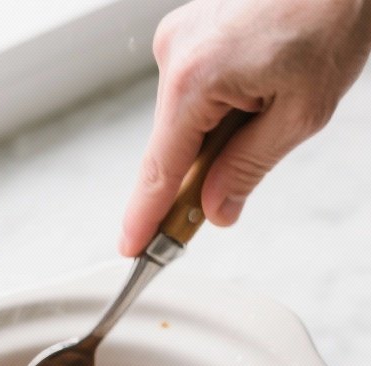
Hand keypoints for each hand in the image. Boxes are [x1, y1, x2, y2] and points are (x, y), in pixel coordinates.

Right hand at [120, 0, 370, 255]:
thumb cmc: (328, 16)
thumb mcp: (299, 114)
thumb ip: (249, 168)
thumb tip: (216, 210)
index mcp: (194, 78)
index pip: (161, 169)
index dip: (146, 216)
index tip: (132, 248)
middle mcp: (176, 53)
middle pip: (172, 146)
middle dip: (198, 176)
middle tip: (224, 202)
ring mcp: (181, 37)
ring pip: (186, 119)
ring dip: (217, 135)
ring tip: (269, 108)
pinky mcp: (193, 30)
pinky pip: (195, 91)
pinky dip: (219, 108)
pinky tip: (258, 92)